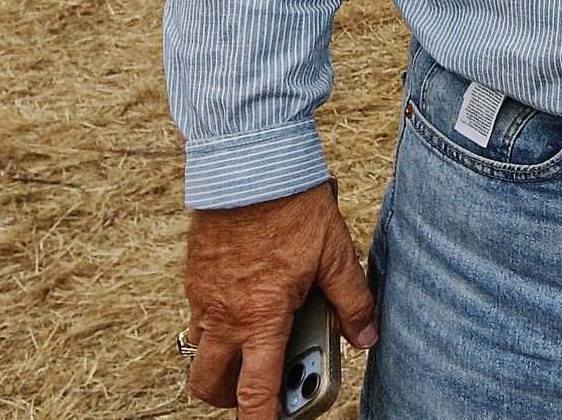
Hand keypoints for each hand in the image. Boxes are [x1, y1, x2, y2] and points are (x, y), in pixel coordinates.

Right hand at [183, 181, 376, 418]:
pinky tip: (246, 297)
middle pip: (209, 383)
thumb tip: (366, 337)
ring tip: (255, 339)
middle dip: (229, 397)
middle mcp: (224, 315)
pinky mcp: (195, 274)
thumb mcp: (336, 255)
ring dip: (222, 357)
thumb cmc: (294, 208)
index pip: (255, 390)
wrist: (249, 164)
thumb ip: (352, 301)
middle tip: (258, 387)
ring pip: (200, 349)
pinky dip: (217, 321)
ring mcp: (203, 296)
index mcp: (261, 318)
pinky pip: (198, 314)